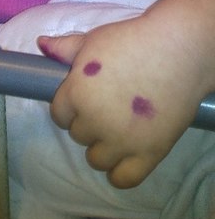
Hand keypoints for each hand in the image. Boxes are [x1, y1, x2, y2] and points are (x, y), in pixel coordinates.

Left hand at [39, 2, 205, 188]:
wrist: (176, 49)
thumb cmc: (131, 40)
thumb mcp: (93, 40)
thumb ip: (64, 47)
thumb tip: (40, 44)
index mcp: (77, 93)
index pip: (60, 115)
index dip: (70, 106)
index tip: (85, 97)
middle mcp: (94, 121)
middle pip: (78, 135)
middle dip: (88, 121)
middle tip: (108, 105)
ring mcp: (121, 141)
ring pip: (96, 159)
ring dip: (103, 146)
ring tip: (118, 127)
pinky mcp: (148, 154)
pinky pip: (123, 179)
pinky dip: (120, 172)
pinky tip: (125, 154)